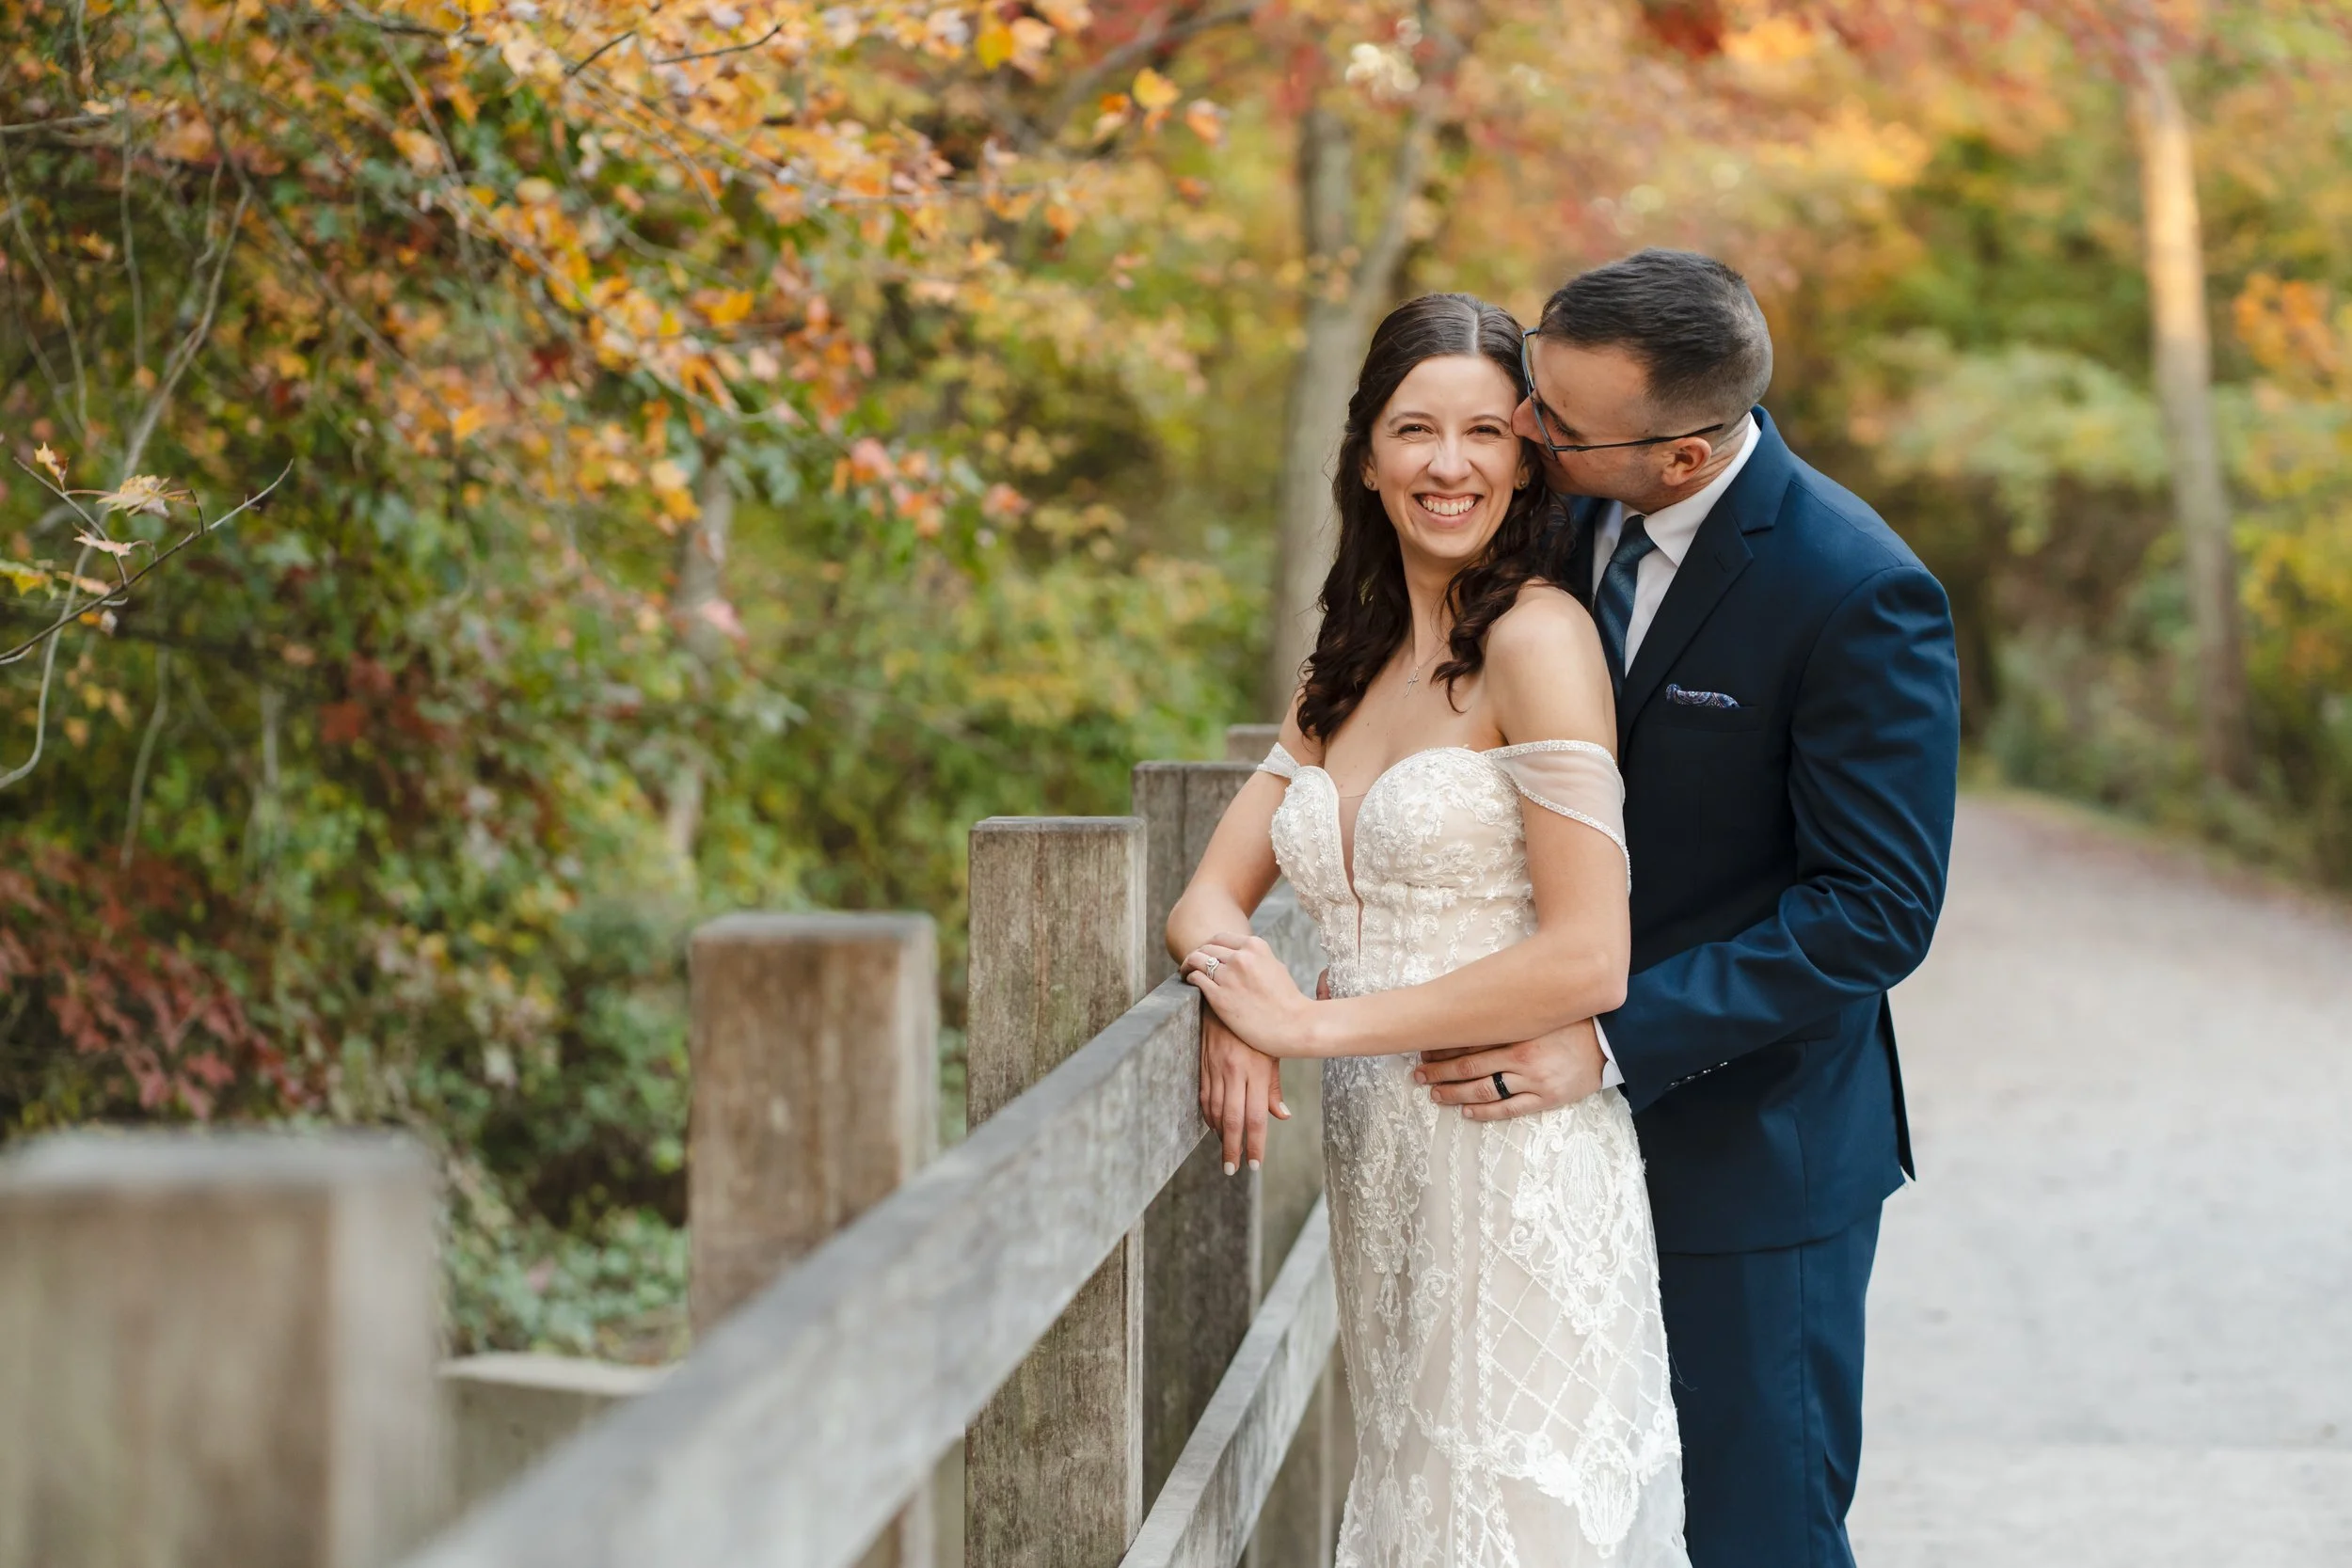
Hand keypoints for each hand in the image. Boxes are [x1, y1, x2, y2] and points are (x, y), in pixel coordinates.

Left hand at [1181, 933, 1316, 1057]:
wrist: (1294, 1025)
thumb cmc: (1287, 1000)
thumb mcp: (1275, 967)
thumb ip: (1256, 958)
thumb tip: (1240, 956)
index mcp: (1255, 946)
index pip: (1220, 938)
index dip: (1210, 946)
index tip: (1206, 954)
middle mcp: (1240, 957)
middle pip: (1206, 948)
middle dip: (1197, 955)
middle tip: (1193, 964)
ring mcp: (1228, 976)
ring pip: (1196, 960)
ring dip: (1188, 964)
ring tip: (1185, 972)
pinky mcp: (1219, 996)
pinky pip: (1195, 978)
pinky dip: (1190, 978)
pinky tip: (1190, 983)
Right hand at [1198, 994, 1288, 1174]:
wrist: (1226, 995)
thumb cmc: (1258, 1025)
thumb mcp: (1272, 1053)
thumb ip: (1274, 1087)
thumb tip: (1281, 1116)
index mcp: (1256, 1070)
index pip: (1256, 1117)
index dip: (1254, 1144)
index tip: (1254, 1164)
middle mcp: (1235, 1072)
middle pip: (1233, 1120)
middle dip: (1233, 1148)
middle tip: (1233, 1169)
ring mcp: (1216, 1068)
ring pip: (1216, 1111)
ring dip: (1220, 1135)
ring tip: (1226, 1152)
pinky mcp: (1203, 1063)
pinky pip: (1204, 1096)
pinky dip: (1208, 1116)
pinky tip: (1214, 1126)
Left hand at [1414, 1017, 1606, 1121]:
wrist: (1610, 1042)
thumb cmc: (1570, 1022)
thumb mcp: (1538, 1011)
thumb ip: (1508, 1015)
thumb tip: (1471, 1014)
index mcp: (1518, 1031)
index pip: (1470, 1040)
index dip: (1443, 1047)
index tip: (1424, 1048)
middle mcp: (1523, 1057)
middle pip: (1470, 1067)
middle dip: (1440, 1071)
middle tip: (1418, 1074)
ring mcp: (1534, 1080)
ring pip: (1485, 1090)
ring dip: (1455, 1093)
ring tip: (1435, 1094)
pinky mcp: (1547, 1098)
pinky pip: (1510, 1108)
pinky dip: (1485, 1111)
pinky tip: (1466, 1110)